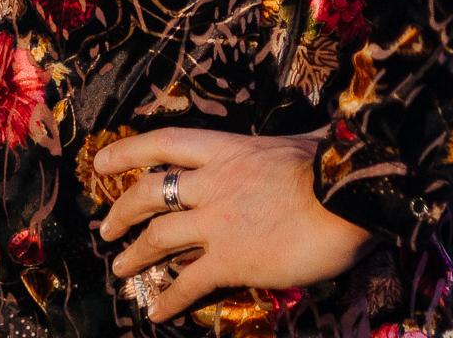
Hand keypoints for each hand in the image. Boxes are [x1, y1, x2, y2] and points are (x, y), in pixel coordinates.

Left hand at [94, 128, 374, 322]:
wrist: (350, 196)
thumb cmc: (333, 166)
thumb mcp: (297, 143)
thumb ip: (281, 148)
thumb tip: (302, 140)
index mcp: (227, 150)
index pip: (165, 143)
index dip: (129, 151)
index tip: (102, 162)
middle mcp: (213, 183)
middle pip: (149, 192)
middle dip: (122, 210)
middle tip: (107, 226)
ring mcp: (218, 222)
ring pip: (158, 237)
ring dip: (134, 254)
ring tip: (120, 267)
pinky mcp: (231, 260)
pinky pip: (188, 282)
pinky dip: (169, 299)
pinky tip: (157, 312)